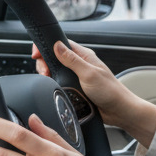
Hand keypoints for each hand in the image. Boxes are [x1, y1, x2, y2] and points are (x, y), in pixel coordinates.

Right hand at [32, 40, 155, 144]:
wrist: (118, 111)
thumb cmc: (110, 91)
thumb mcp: (89, 74)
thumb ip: (72, 60)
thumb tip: (57, 45)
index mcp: (84, 55)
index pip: (61, 43)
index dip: (47, 46)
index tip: (37, 54)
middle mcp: (80, 64)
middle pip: (54, 57)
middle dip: (45, 63)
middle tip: (44, 73)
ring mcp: (77, 76)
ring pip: (55, 71)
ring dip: (49, 75)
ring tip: (48, 80)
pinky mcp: (75, 88)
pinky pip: (60, 83)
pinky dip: (54, 85)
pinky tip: (54, 89)